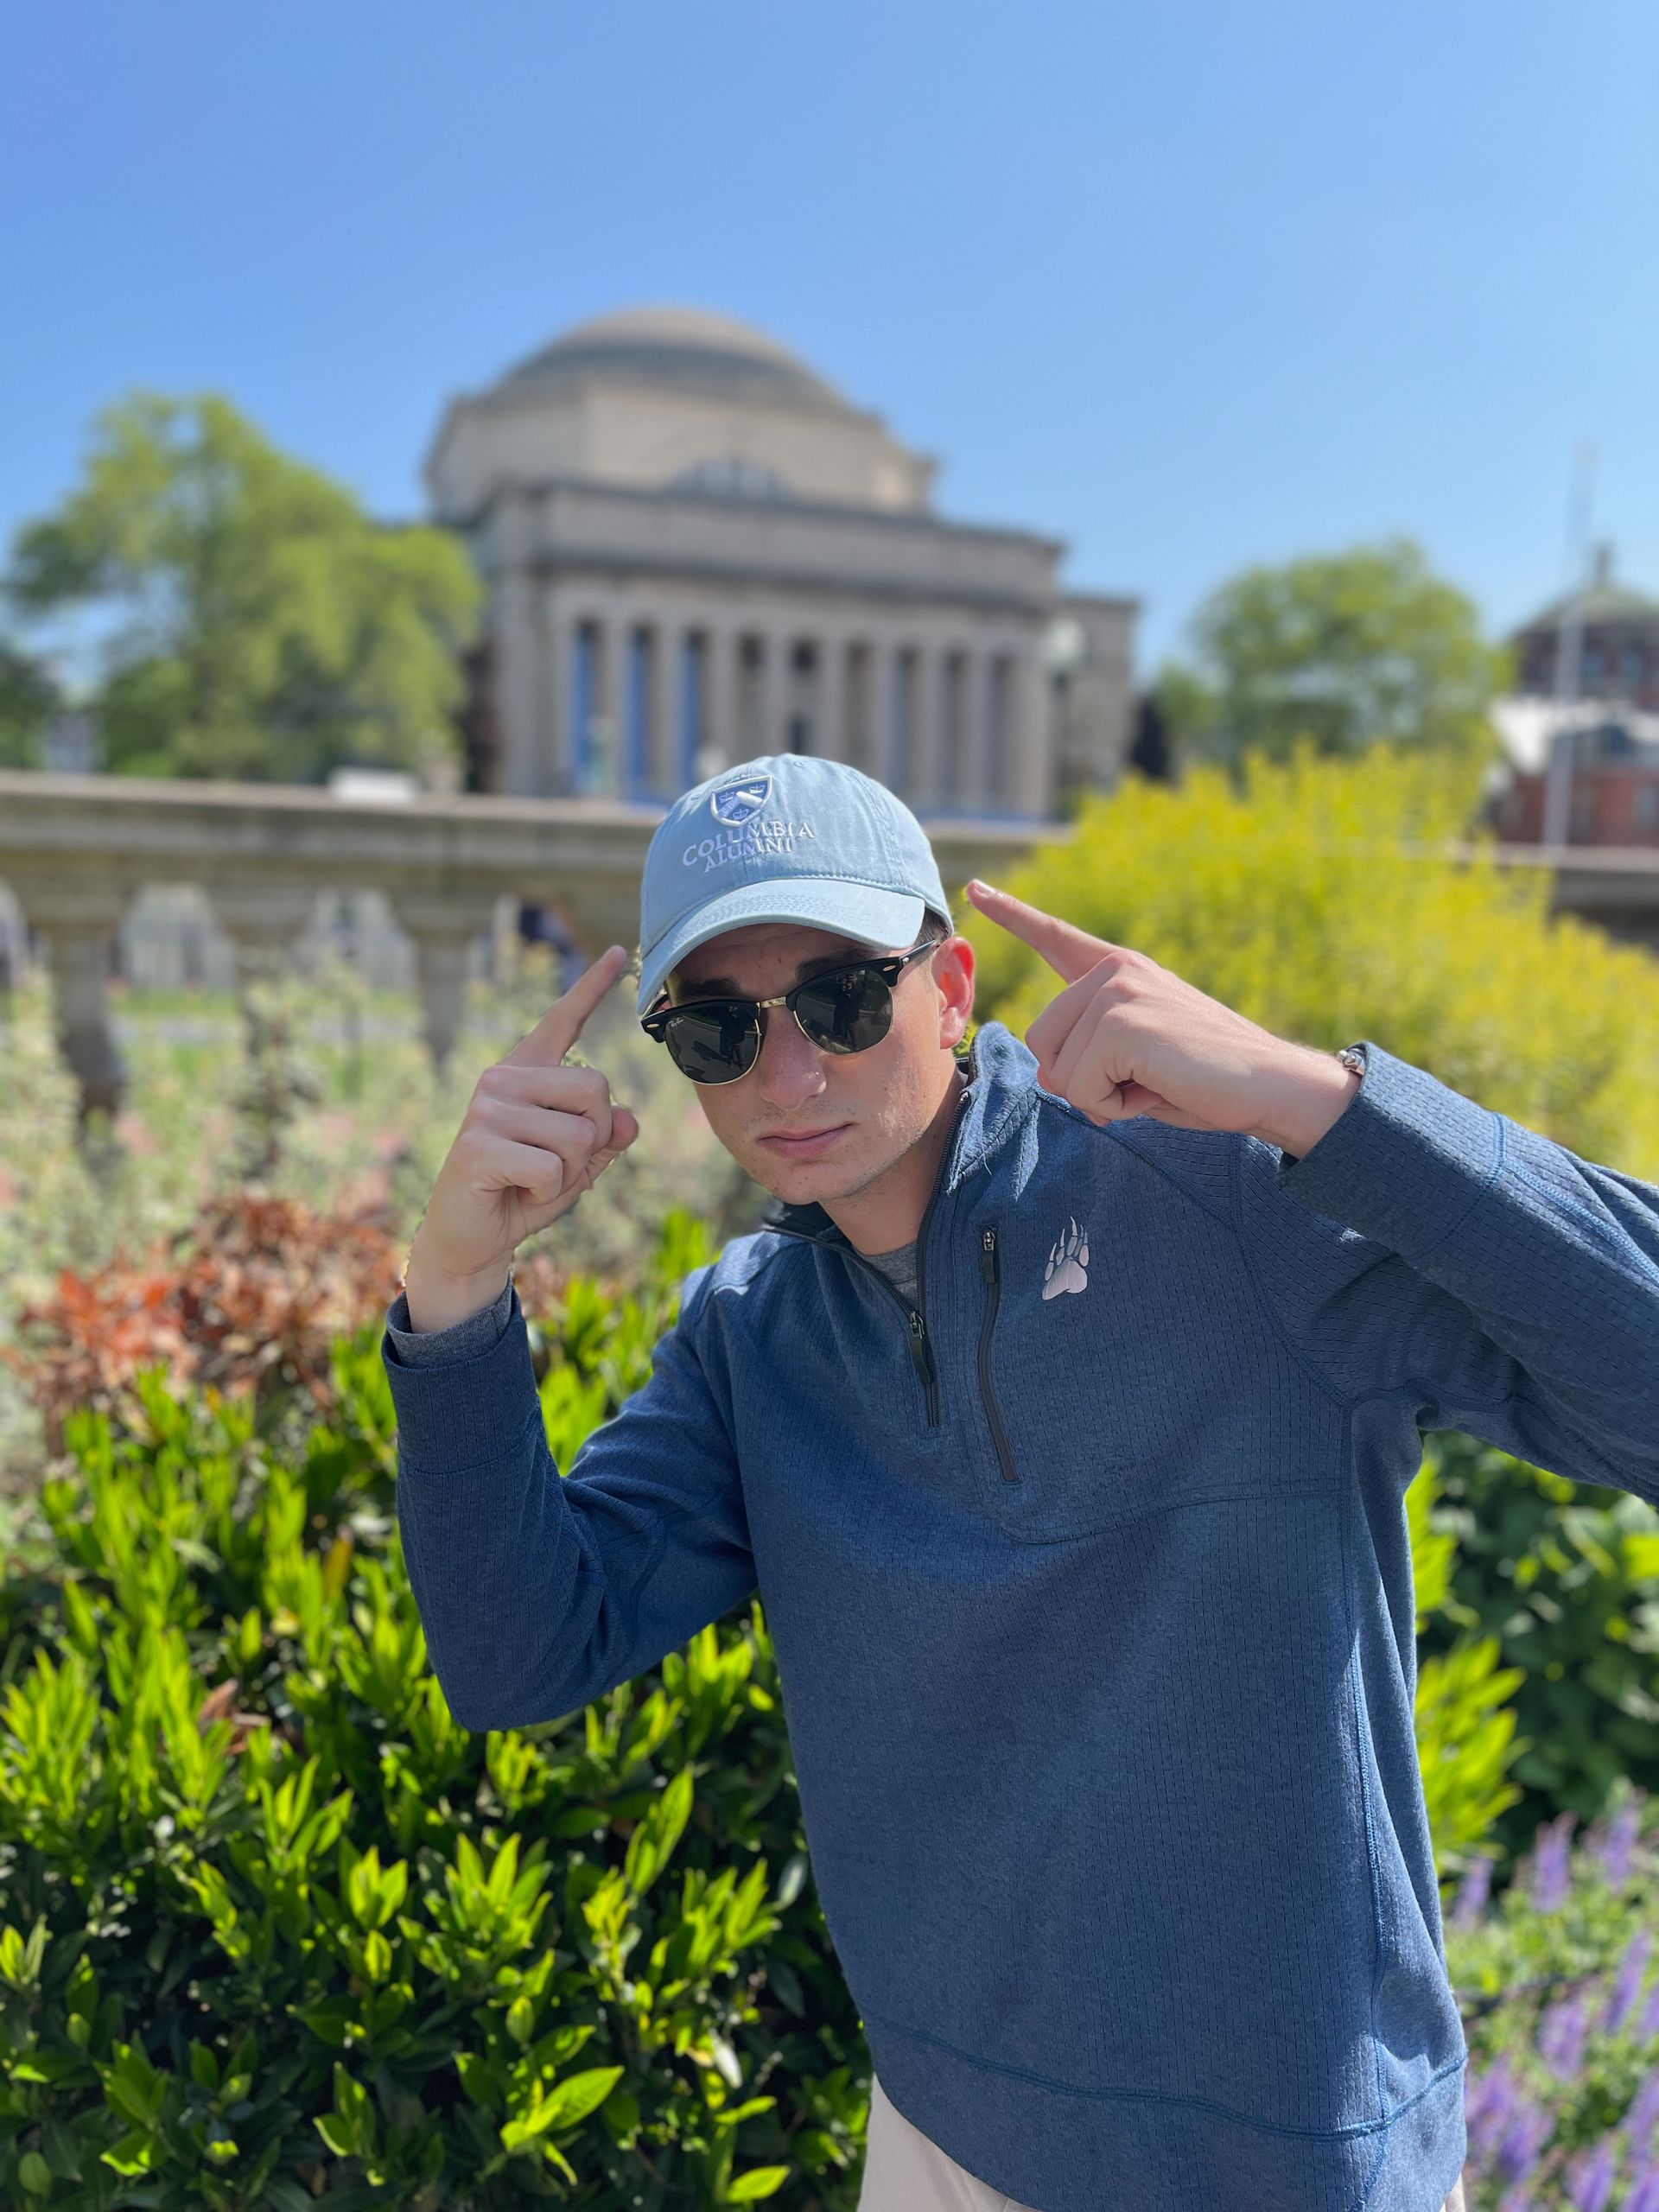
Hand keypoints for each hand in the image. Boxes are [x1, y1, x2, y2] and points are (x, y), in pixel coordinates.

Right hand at [402, 944, 640, 1330]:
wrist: (472, 1237)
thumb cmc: (524, 1192)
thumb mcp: (578, 1165)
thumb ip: (605, 1138)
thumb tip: (627, 1120)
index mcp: (527, 1074)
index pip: (563, 1021)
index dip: (591, 988)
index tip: (616, 952)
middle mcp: (503, 1079)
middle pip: (597, 1090)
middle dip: (595, 1140)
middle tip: (557, 1165)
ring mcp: (487, 1108)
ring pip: (580, 1136)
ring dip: (571, 1173)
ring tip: (532, 1180)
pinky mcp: (479, 1144)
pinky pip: (554, 1168)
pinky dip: (550, 1192)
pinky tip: (517, 1191)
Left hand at [964, 881, 1358, 1156]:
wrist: (1270, 1084)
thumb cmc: (1205, 1079)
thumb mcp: (1133, 1060)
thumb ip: (1086, 1052)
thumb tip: (1048, 1073)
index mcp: (1119, 970)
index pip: (1055, 937)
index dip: (1012, 915)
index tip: (975, 890)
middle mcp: (1114, 971)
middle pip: (1041, 1040)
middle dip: (1080, 1079)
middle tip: (1139, 1081)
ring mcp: (1118, 992)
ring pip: (1059, 1069)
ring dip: (1100, 1096)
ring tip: (1153, 1083)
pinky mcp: (1123, 1024)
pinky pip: (1080, 1087)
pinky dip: (1112, 1106)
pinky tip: (1155, 1091)